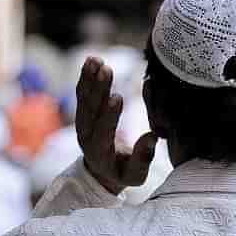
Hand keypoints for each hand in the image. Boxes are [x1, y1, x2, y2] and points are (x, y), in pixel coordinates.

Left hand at [76, 57, 157, 194]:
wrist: (102, 171)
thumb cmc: (123, 173)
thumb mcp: (136, 175)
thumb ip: (143, 158)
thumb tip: (152, 136)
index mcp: (100, 152)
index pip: (103, 132)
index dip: (109, 115)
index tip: (117, 97)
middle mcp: (86, 136)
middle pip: (91, 111)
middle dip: (98, 89)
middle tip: (105, 70)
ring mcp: (82, 124)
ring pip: (84, 99)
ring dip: (90, 79)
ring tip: (97, 60)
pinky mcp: (83, 114)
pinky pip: (82, 93)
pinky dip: (86, 77)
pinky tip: (91, 60)